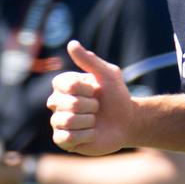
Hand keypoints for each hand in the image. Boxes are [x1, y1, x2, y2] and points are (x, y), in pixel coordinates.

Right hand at [47, 41, 133, 155]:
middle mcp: (57, 102)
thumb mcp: (109, 74)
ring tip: (95, 121)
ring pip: (66, 121)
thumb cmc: (117, 96)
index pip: (65, 84)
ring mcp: (58, 122)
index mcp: (64, 85)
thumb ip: (90, 60)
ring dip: (89, 121)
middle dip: (90, 106)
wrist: (127, 122)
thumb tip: (71, 43)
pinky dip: (86, 135)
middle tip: (98, 107)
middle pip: (67, 104)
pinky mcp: (63, 140)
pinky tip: (92, 133)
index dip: (85, 89)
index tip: (95, 90)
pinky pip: (66, 138)